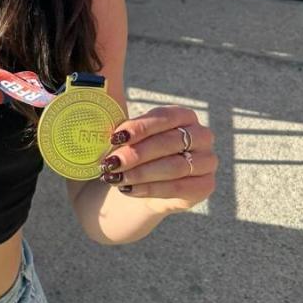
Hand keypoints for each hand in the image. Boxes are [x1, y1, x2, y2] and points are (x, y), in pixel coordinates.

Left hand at [100, 105, 215, 213]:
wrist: (137, 192)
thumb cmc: (132, 159)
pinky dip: (151, 189)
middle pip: (170, 142)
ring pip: (175, 166)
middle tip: (110, 163)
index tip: (115, 137)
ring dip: (141, 173)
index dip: (141, 127)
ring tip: (116, 178)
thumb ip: (118, 127)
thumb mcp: (125, 139)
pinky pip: (179, 188)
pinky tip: (129, 190)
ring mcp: (207, 161)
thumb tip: (96, 109)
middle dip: (137, 153)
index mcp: (185, 116)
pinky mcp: (205, 186)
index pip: (166, 117)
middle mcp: (202, 135)